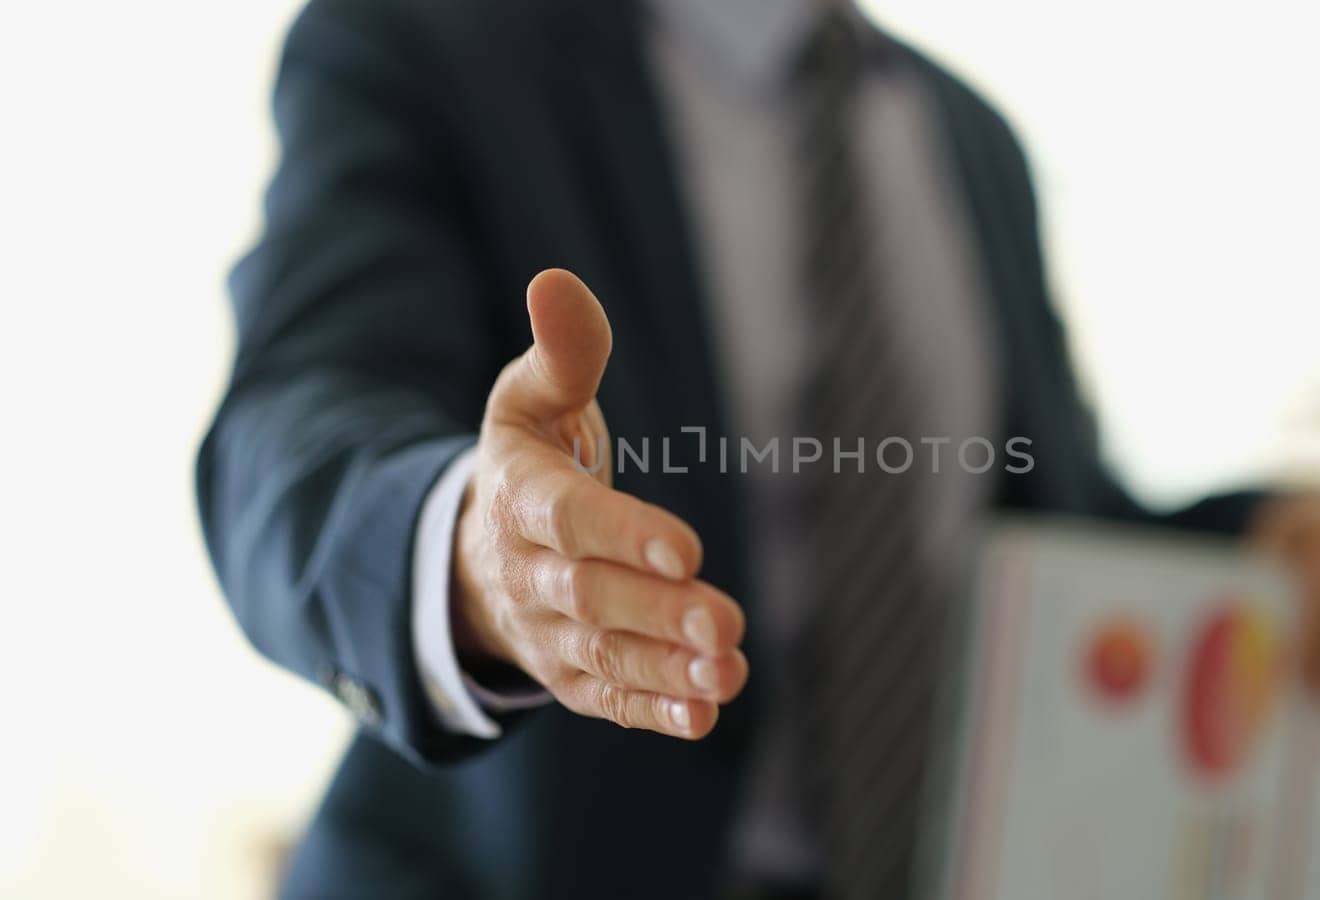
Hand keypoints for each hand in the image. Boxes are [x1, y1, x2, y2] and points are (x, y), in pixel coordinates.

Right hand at [451, 269, 747, 738]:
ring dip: (667, 670)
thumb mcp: (529, 400)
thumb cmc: (529, 461)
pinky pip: (608, 697)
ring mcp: (547, 632)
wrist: (477, 555)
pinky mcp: (572, 674)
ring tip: (729, 674)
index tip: (688, 549)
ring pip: (605, 656)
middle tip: (726, 623)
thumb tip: (556, 280)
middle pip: (592, 598)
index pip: (568, 519)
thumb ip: (561, 350)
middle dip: (658, 613)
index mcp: (516, 498)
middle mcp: (526, 573)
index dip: (623, 535)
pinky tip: (705, 714)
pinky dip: (653, 710)